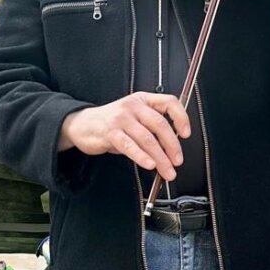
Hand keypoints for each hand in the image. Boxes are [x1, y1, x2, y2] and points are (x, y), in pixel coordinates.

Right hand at [59, 92, 190, 180]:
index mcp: (143, 100)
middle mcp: (133, 106)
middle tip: (177, 161)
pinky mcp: (110, 133)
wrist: (82, 124)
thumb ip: (151, 127)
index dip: (181, 117)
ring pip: (147, 138)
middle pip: (160, 124)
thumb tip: (172, 148)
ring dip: (160, 158)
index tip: (186, 134)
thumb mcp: (134, 117)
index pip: (169, 102)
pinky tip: (149, 165)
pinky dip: (141, 157)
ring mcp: (121, 118)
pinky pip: (129, 146)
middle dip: (172, 146)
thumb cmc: (112, 123)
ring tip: (167, 170)